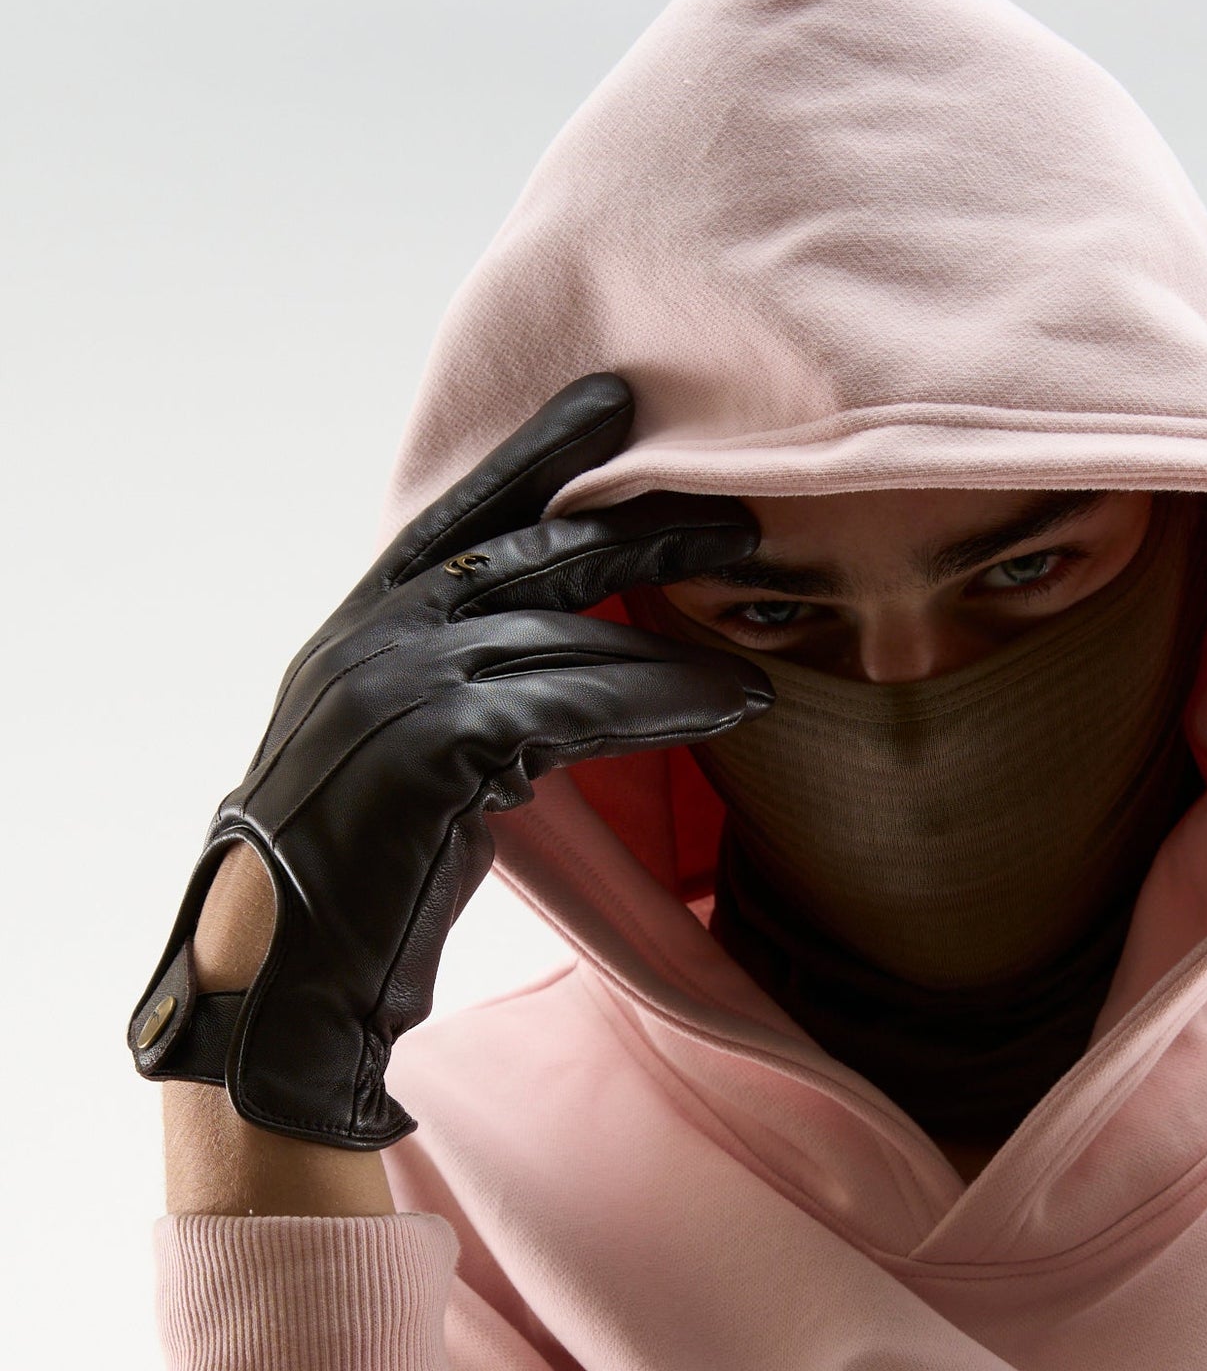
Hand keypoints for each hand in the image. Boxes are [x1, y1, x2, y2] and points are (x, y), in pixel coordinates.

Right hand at [129, 373, 772, 1148]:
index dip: (537, 454)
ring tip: (763, 657)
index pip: (462, 515)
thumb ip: (453, 698)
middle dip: (640, 528)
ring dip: (677, 647)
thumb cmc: (350, 880)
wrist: (280, 967)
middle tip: (740, 517)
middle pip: (531, 555)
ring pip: (569, 637)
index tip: (612, 403)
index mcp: (361, 626)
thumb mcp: (396, 758)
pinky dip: (662, 701)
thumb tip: (537, 689)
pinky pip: (576, 705)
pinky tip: (728, 704)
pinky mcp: (438, 742)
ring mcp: (401, 682)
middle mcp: (375, 636)